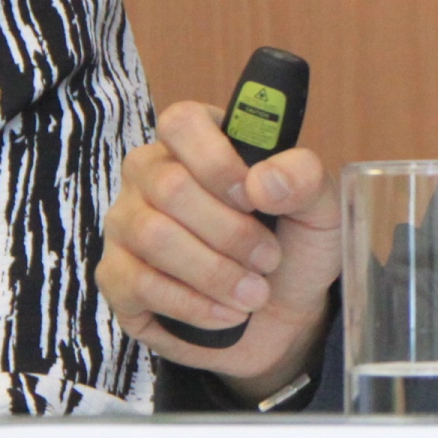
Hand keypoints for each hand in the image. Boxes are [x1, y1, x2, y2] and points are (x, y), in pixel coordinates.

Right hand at [96, 101, 340, 397]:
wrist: (282, 315)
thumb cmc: (293, 246)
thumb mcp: (320, 209)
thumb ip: (304, 179)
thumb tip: (261, 180)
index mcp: (199, 142)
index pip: (182, 123)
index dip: (217, 161)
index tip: (255, 199)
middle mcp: (151, 176)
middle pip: (168, 185)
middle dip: (230, 231)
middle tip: (269, 259)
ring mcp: (127, 225)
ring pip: (152, 236)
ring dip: (214, 271)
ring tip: (255, 293)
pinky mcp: (117, 278)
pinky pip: (139, 284)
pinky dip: (194, 304)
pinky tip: (227, 314)